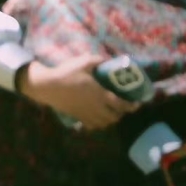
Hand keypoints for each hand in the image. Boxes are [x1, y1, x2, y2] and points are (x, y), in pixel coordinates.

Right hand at [18, 55, 140, 129]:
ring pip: (105, 123)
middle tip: (122, 106)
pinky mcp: (78, 117)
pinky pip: (93, 125)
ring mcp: (88, 114)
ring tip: (111, 112)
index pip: (121, 104)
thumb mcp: (84, 62)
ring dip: (111, 119)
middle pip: (115, 117)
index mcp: (101, 94)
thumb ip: (98, 60)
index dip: (131, 106)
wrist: (49, 86)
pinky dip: (98, 123)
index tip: (137, 104)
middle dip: (121, 113)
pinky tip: (97, 117)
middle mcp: (97, 107)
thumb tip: (107, 60)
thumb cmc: (67, 73)